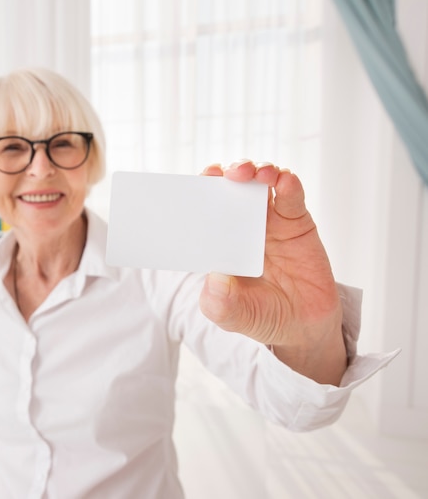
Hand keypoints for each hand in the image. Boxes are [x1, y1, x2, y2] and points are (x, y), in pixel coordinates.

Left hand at [198, 160, 346, 384]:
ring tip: (253, 173)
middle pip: (231, 187)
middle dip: (225, 174)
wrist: (303, 327)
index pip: (204, 209)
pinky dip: (287, 183)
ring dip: (255, 170)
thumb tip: (216, 278)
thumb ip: (219, 302)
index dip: (199, 193)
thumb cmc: (261, 316)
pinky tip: (282, 181)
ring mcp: (270, 222)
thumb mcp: (232, 316)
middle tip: (222, 173)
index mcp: (220, 243)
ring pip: (260, 183)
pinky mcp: (297, 223)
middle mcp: (241, 226)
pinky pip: (291, 196)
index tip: (195, 185)